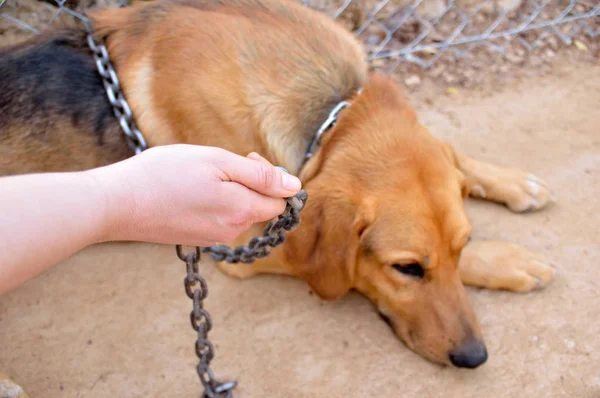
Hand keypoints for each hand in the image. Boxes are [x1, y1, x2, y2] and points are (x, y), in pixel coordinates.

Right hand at [90, 144, 301, 245]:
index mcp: (241, 211)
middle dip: (249, 183)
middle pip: (259, 206)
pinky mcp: (196, 238)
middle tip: (219, 164)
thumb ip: (260, 175)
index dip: (270, 178)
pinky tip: (189, 191)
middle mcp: (231, 231)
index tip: (245, 159)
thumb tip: (295, 187)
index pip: (280, 201)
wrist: (117, 203)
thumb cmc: (165, 174)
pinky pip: (219, 219)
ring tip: (199, 177)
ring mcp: (212, 238)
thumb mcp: (217, 162)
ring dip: (230, 191)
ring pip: (238, 211)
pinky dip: (213, 202)